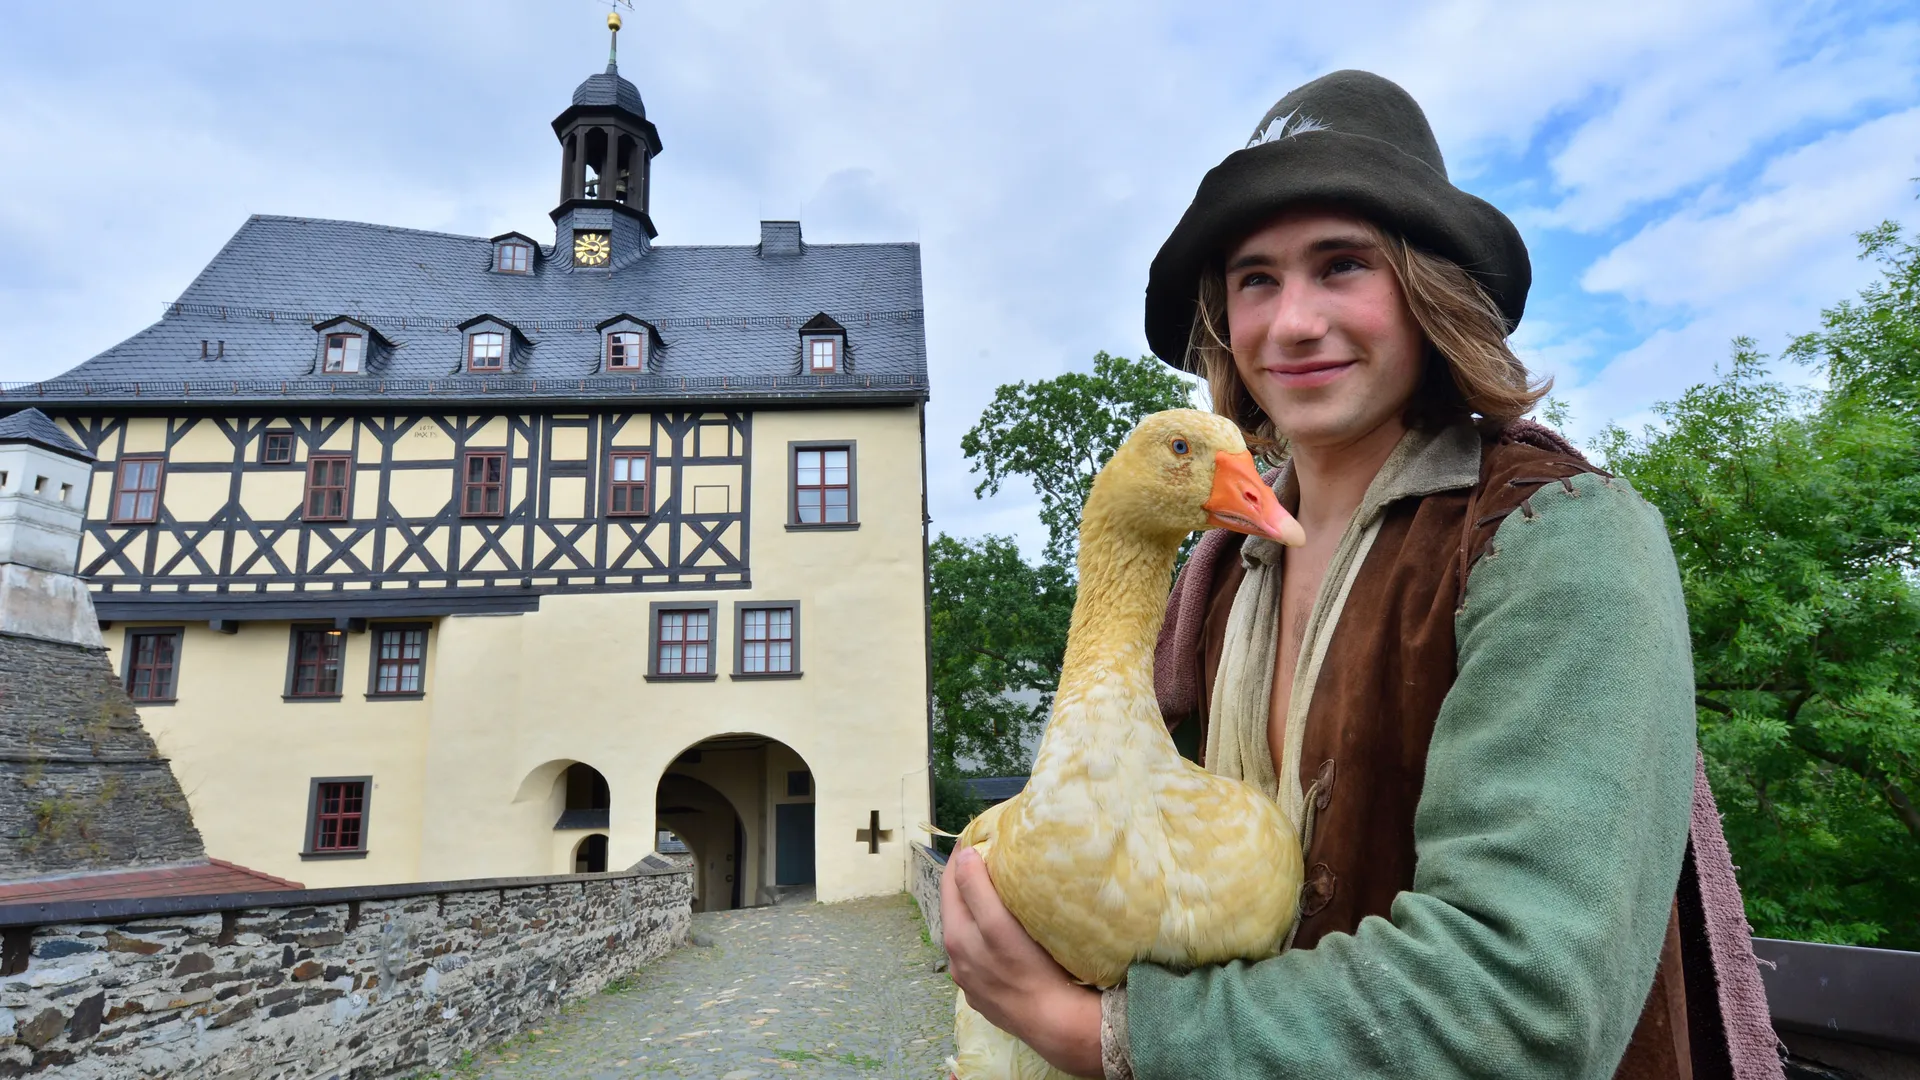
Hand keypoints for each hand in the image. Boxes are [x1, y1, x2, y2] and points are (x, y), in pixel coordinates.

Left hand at [941, 847, 1103, 1076]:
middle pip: (957, 908)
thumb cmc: (1031, 969)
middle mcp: (957, 959)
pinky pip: (981, 958)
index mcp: (956, 936)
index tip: (978, 837)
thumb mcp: (999, 925)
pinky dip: (987, 941)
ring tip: (999, 896)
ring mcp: (971, 981)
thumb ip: (976, 889)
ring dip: (977, 912)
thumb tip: (962, 855)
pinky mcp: (986, 997)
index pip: (949, 882)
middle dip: (968, 882)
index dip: (961, 857)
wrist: (1053, 1022)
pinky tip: (1004, 941)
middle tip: (991, 859)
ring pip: (969, 934)